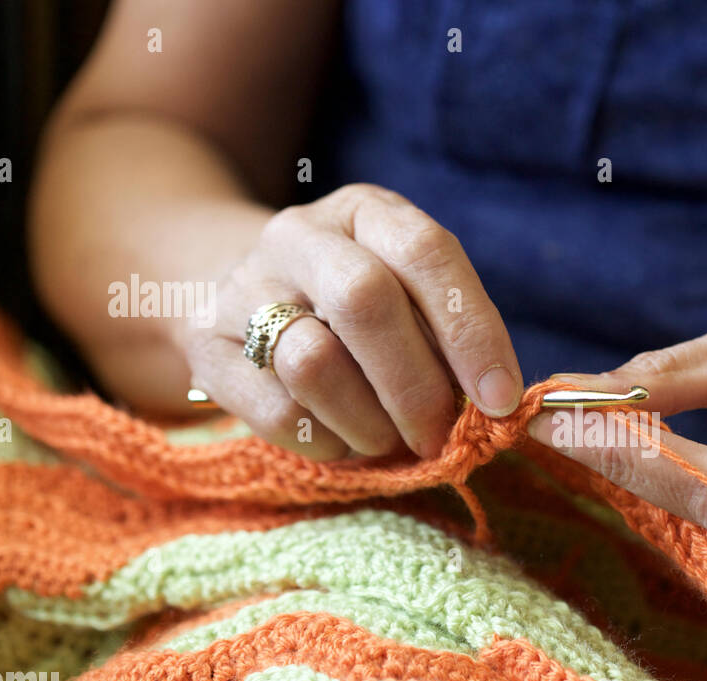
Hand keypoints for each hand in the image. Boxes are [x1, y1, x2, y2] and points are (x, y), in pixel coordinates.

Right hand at [176, 184, 521, 458]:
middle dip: (416, 386)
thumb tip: (493, 405)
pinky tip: (344, 440)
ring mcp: (245, 287)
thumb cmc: (358, 312)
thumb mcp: (409, 296)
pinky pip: (279, 412)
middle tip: (441, 436)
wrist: (244, 295)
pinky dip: (327, 442)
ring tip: (390, 440)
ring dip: (370, 423)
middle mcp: (301, 236)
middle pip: (364, 302)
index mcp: (367, 212)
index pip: (426, 253)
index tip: (499, 398)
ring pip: (314, 363)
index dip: (471, 331)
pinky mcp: (207, 345)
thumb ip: (450, 338)